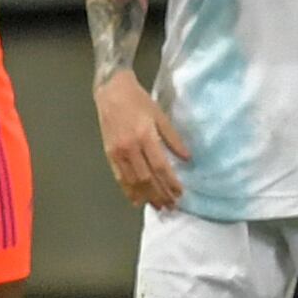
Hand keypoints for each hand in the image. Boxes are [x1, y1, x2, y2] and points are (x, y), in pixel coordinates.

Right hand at [95, 70, 190, 208]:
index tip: (180, 193)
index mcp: (145, 135)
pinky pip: (119, 177)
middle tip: (171, 206)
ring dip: (146, 196)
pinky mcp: (109, 154)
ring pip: (133, 181)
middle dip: (160, 194)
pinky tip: (136, 201)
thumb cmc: (139, 101)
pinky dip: (128, 191)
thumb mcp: (160, 115)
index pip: (160, 166)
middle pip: (147, 178)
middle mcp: (130, 147)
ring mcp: (118, 152)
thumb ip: (173, 138)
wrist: (111, 90)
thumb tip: (187, 158)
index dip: (170, 182)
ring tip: (158, 207)